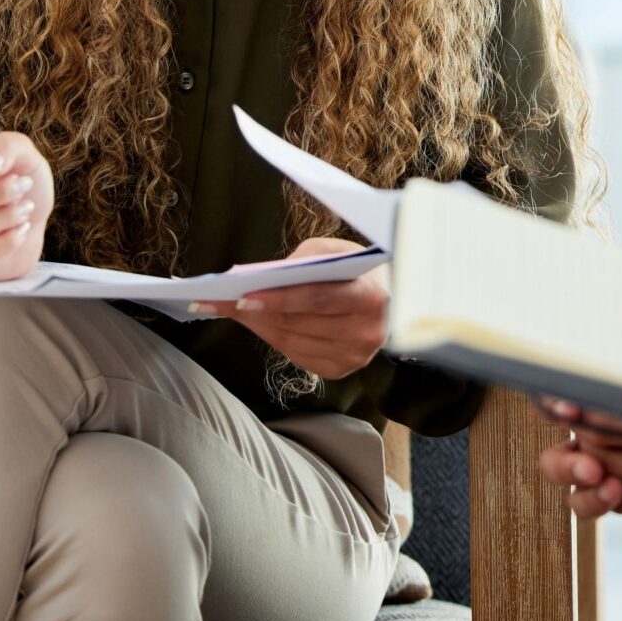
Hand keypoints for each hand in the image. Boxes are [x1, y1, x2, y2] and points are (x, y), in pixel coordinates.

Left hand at [191, 237, 387, 380]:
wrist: (399, 300)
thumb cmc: (362, 270)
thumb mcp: (339, 250)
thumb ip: (306, 259)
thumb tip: (264, 278)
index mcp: (373, 296)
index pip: (318, 299)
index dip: (278, 298)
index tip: (242, 296)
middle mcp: (368, 332)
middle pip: (299, 323)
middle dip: (257, 311)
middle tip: (223, 301)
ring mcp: (356, 356)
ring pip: (291, 342)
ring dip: (259, 325)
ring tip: (234, 308)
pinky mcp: (343, 370)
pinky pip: (296, 355)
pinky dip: (274, 337)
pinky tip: (260, 322)